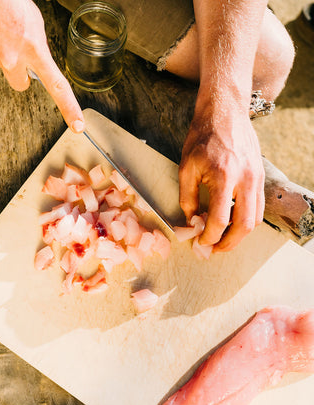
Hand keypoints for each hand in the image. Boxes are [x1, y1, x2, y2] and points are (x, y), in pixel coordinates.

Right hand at [0, 0, 84, 132]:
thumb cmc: (12, 2)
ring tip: (3, 34)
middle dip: (21, 74)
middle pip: (21, 85)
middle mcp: (12, 58)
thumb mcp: (35, 25)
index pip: (58, 86)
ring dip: (4, 56)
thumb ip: (39, 49)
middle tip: (19, 54)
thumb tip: (39, 60)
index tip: (77, 125)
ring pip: (3, 69)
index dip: (69, 108)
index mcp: (34, 50)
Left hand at [179, 105, 264, 251]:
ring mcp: (256, 178)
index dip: (209, 237)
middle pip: (244, 226)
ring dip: (239, 235)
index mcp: (224, 177)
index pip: (220, 220)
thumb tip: (192, 221)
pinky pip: (259, 206)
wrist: (225, 112)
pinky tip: (232, 221)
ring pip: (255, 219)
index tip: (201, 242)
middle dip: (228, 243)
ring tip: (223, 239)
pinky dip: (247, 219)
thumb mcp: (187, 167)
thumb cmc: (203, 137)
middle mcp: (245, 180)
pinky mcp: (260, 176)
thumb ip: (188, 198)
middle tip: (214, 249)